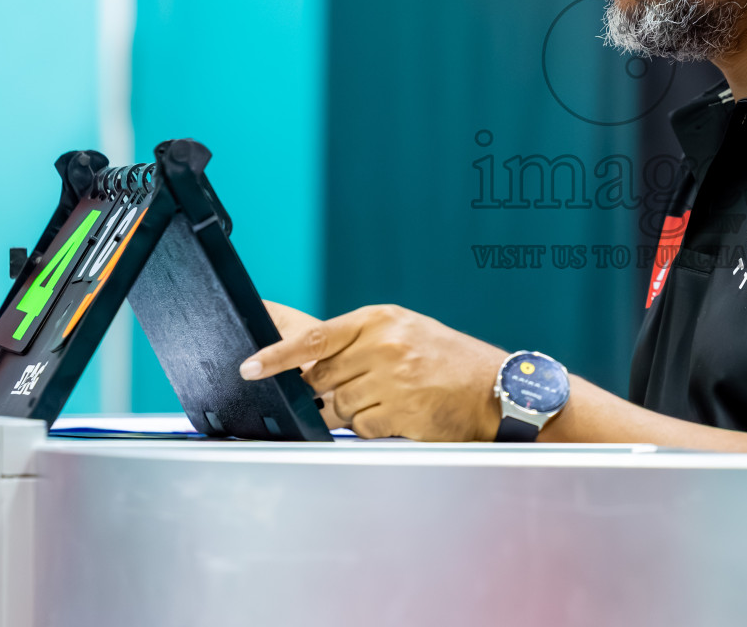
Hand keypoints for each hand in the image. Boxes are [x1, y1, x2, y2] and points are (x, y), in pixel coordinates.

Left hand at [241, 305, 506, 440]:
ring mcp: (392, 379)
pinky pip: (360, 427)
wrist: (496, 388)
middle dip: (326, 389)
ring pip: (337, 406)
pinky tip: (397, 414)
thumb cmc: (451, 361)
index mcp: (381, 319)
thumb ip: (360, 344)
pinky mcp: (399, 411)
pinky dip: (371, 426)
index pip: (314, 338)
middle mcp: (384, 345)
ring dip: (352, 410)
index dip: (276, 355)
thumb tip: (309, 366)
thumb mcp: (406, 333)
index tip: (250, 367)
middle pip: (321, 377)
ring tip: (388, 399)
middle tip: (357, 387)